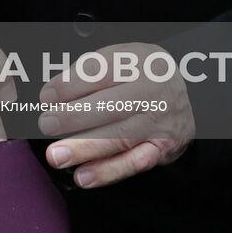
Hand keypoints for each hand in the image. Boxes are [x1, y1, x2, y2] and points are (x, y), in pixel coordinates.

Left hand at [38, 42, 194, 188]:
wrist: (184, 93)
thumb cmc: (140, 74)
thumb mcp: (119, 57)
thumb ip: (87, 70)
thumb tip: (53, 93)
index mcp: (139, 60)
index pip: (101, 71)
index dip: (70, 85)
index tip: (46, 97)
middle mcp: (153, 90)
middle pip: (110, 105)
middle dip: (73, 117)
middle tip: (47, 125)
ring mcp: (159, 121)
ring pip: (120, 136)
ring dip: (85, 148)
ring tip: (57, 155)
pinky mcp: (162, 148)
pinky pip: (134, 162)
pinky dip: (108, 171)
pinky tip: (85, 175)